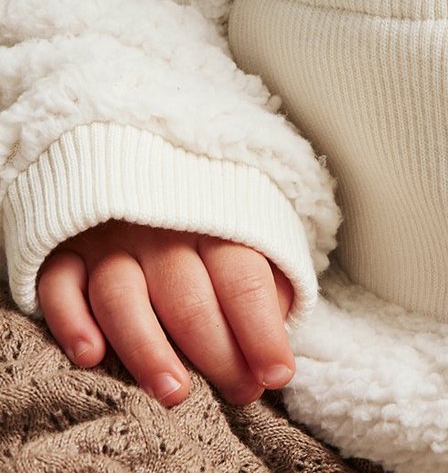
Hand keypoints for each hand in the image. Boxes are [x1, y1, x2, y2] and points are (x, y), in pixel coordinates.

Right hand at [37, 219, 295, 407]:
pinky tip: (91, 354)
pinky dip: (72, 318)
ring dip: (148, 348)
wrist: (148, 165)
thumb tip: (275, 355)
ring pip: (122, 295)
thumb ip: (269, 287)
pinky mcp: (66, 249)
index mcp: (217, 222)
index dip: (262, 330)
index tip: (277, 374)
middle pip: (187, 296)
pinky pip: (59, 283)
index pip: (242, 279)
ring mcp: (110, 238)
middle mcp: (162, 229)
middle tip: (238, 393)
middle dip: (217, 352)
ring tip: (175, 392)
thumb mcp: (256, 236)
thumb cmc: (213, 223)